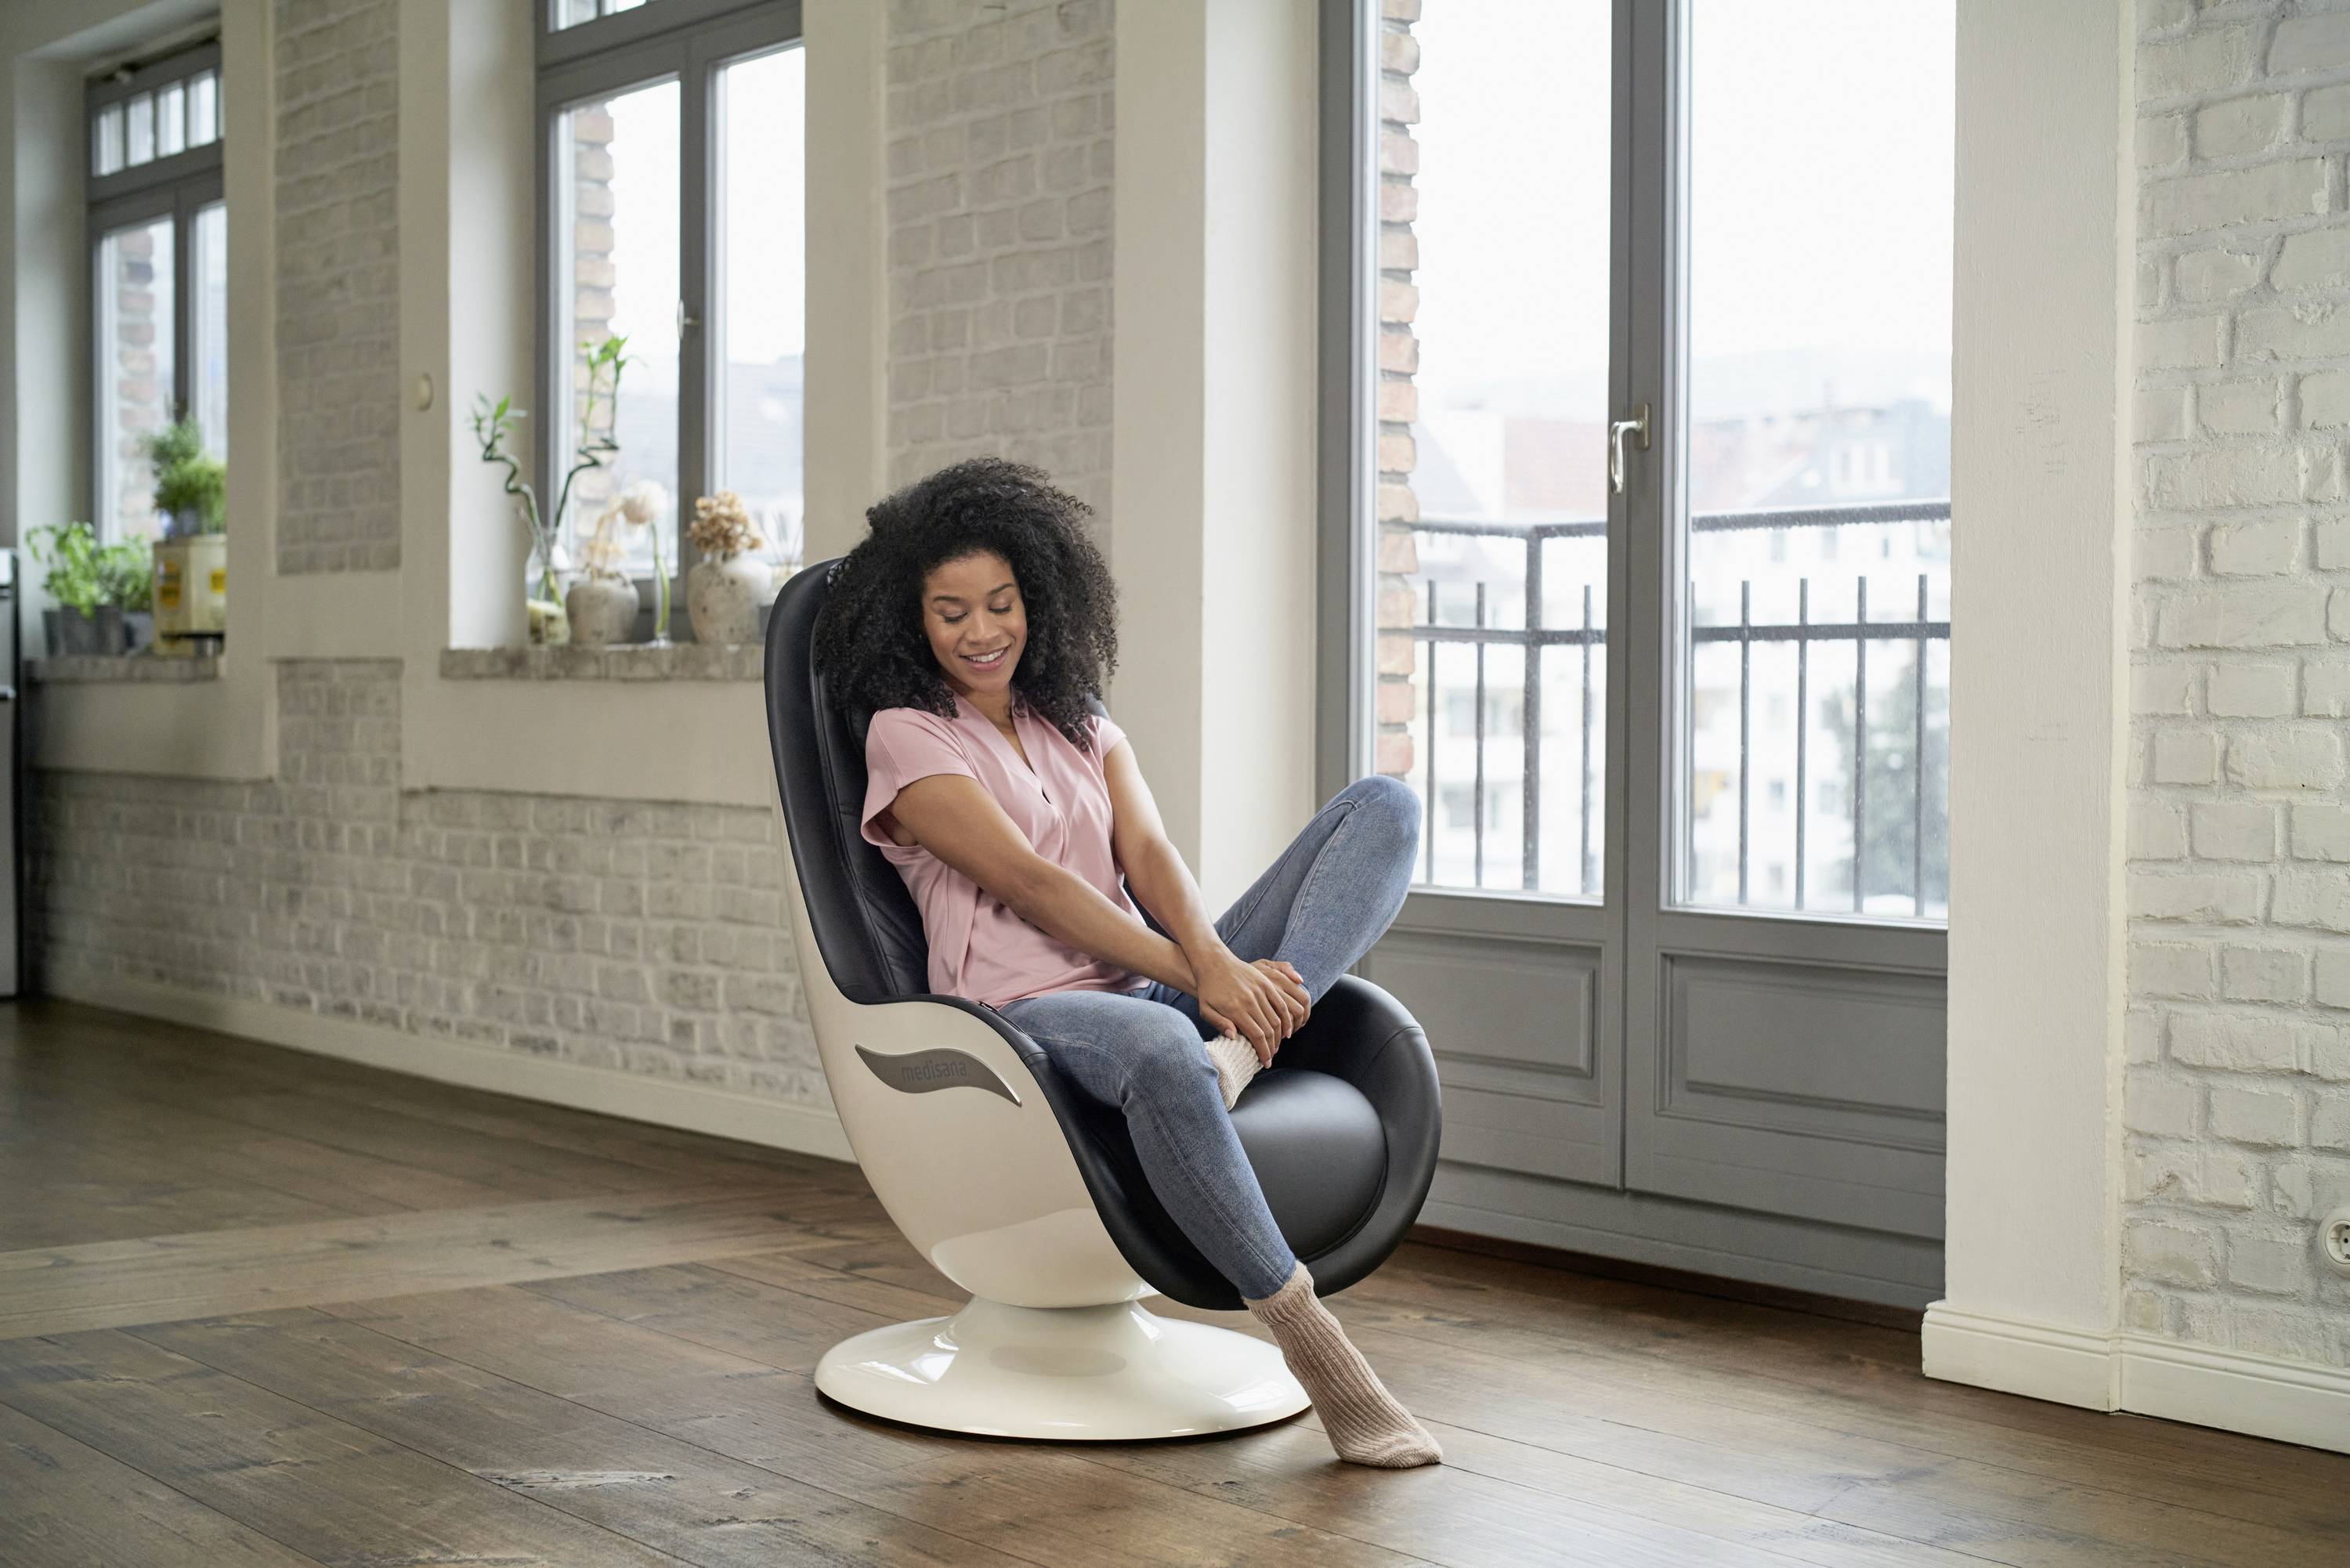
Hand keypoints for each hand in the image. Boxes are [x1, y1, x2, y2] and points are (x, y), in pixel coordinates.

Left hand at [1192, 950, 1309, 1065]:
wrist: (1213, 962)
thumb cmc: (1208, 989)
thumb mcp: (1206, 1010)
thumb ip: (1219, 1024)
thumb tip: (1235, 1037)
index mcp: (1236, 1010)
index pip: (1257, 1036)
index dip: (1263, 1052)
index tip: (1266, 1063)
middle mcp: (1250, 1001)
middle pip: (1269, 1030)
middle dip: (1272, 1047)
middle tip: (1271, 1057)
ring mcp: (1259, 991)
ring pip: (1277, 1018)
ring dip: (1280, 1035)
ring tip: (1277, 1045)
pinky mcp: (1265, 983)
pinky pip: (1280, 1003)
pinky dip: (1286, 1018)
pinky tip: (1286, 1028)